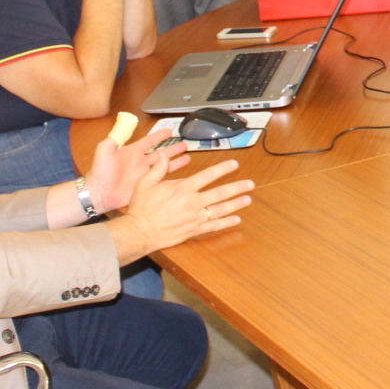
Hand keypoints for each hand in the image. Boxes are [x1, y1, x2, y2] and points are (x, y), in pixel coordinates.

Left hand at [84, 126, 186, 214]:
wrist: (99, 193)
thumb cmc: (99, 172)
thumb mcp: (104, 150)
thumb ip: (115, 136)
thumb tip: (124, 122)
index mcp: (132, 152)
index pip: (149, 141)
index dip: (159, 136)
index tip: (169, 131)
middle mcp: (140, 163)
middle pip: (161, 153)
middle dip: (173, 149)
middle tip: (185, 144)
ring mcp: (144, 175)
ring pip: (164, 166)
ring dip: (176, 162)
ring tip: (188, 157)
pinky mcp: (146, 186)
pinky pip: (161, 181)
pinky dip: (172, 180)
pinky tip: (181, 178)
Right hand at [116, 156, 253, 252]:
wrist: (139, 232)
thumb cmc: (141, 208)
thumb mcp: (145, 183)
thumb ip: (157, 168)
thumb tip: (163, 155)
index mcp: (182, 188)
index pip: (208, 175)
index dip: (223, 169)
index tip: (234, 165)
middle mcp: (192, 202)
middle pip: (220, 193)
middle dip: (237, 187)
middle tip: (250, 184)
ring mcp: (195, 217)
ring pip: (221, 209)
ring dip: (236, 204)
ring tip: (248, 199)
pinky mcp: (193, 230)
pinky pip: (214, 226)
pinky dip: (226, 222)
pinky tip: (237, 219)